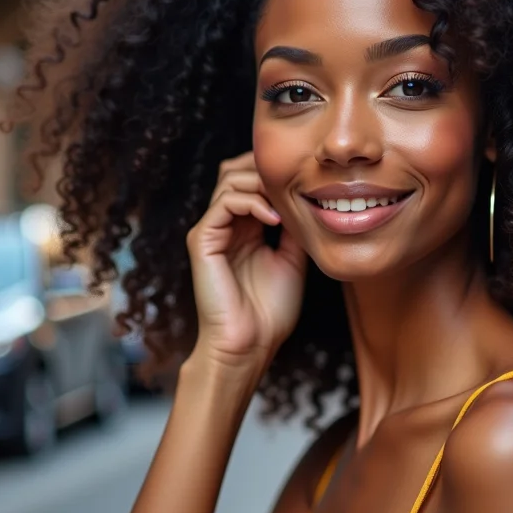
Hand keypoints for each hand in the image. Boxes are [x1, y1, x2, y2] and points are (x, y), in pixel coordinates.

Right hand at [185, 152, 306, 378]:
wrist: (250, 345)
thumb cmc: (270, 312)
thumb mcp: (293, 259)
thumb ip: (295, 227)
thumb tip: (310, 198)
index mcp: (244, 228)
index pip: (251, 180)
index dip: (275, 173)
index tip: (307, 182)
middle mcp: (225, 225)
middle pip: (235, 170)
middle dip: (266, 168)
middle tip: (296, 181)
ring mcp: (211, 231)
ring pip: (229, 179)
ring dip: (262, 183)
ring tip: (287, 203)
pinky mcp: (202, 240)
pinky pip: (223, 203)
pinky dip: (251, 202)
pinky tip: (274, 220)